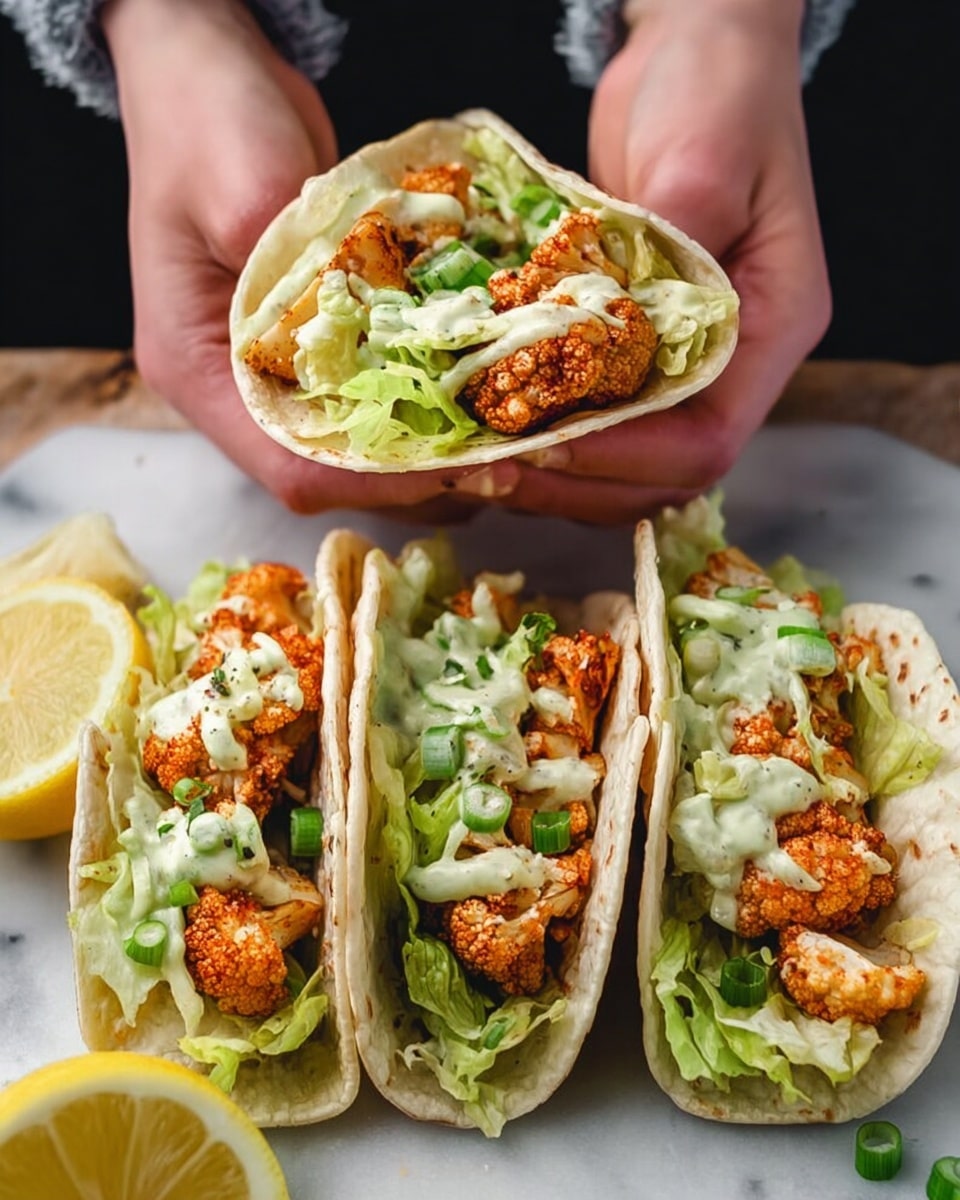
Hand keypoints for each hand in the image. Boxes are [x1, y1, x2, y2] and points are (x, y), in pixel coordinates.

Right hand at [102, 0, 501, 518]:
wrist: (206, 70)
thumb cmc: (205, 117)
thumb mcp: (238, 176)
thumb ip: (296, 264)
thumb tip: (377, 338)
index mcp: (197, 369)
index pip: (288, 464)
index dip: (374, 480)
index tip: (456, 463)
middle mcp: (231, 388)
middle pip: (326, 471)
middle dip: (411, 478)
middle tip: (498, 465)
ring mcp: (270, 370)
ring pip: (352, 446)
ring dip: (425, 452)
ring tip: (500, 444)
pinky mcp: (311, 346)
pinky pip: (368, 397)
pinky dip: (421, 404)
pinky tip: (475, 397)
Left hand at [503, 0, 830, 522]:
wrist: (694, 50)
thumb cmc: (719, 90)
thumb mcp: (704, 155)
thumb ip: (670, 241)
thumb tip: (612, 324)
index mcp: (772, 327)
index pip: (708, 439)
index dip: (627, 459)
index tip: (545, 445)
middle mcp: (732, 359)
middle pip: (661, 471)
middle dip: (576, 480)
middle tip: (490, 471)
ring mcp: (681, 357)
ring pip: (623, 458)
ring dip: (551, 471)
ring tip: (476, 460)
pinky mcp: (632, 345)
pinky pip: (592, 414)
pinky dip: (542, 431)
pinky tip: (486, 423)